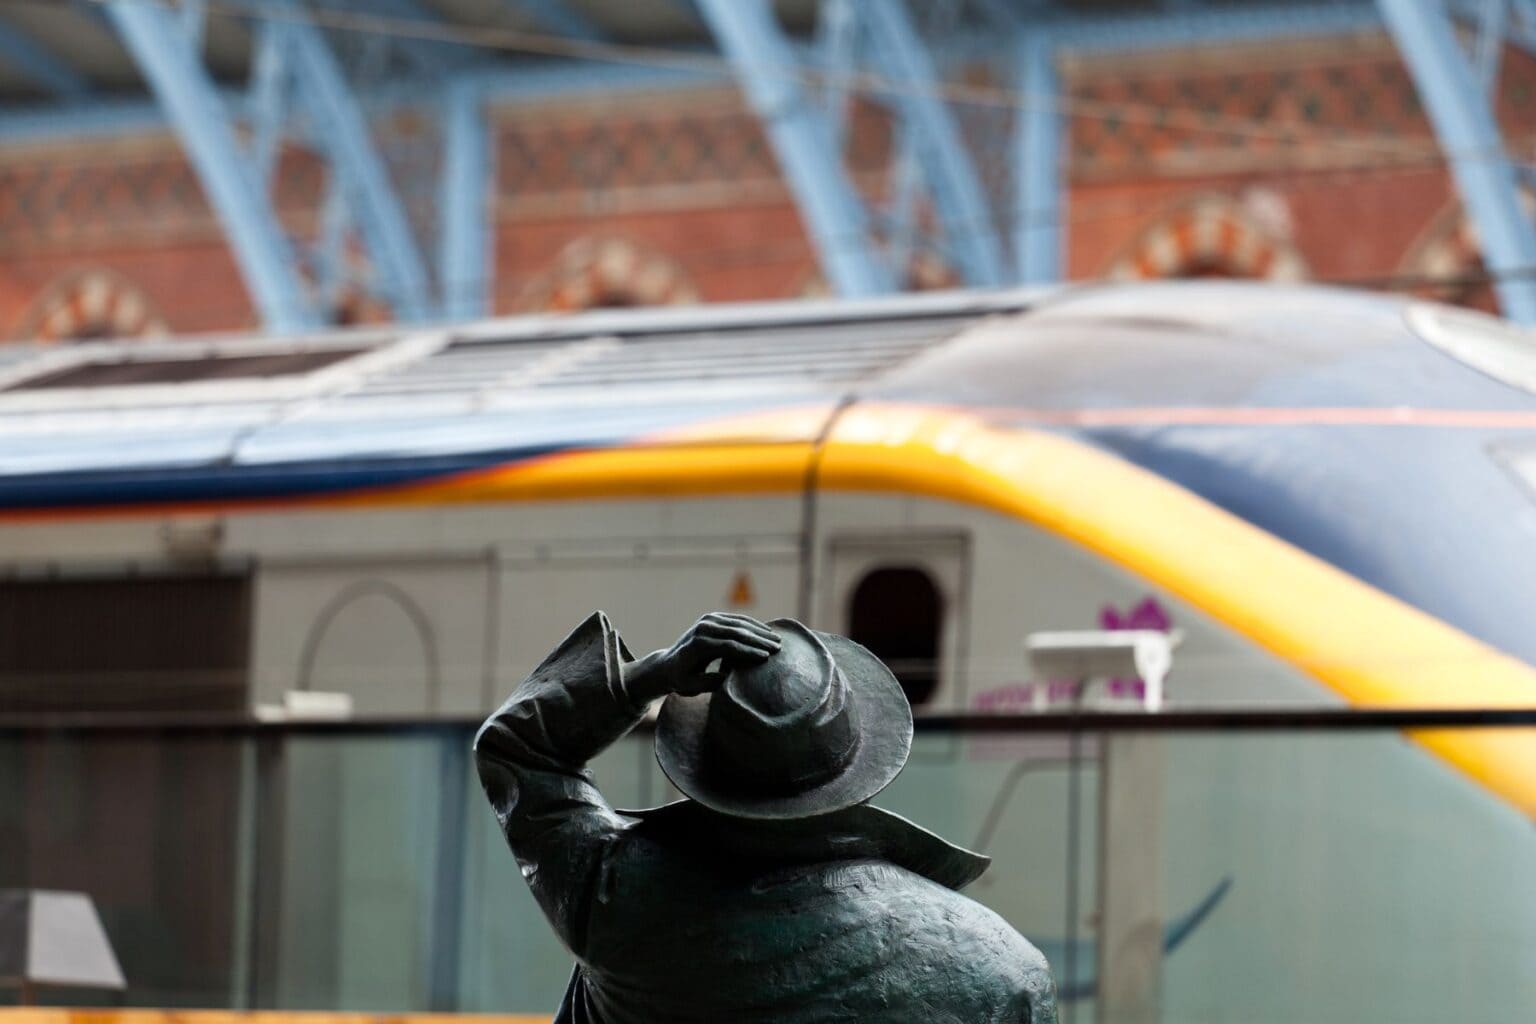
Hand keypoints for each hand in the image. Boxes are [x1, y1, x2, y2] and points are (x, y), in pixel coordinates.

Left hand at [625, 613, 780, 701]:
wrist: (668, 664)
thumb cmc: (681, 680)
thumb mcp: (691, 687)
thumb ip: (709, 683)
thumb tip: (728, 678)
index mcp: (697, 645)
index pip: (728, 646)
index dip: (749, 651)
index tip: (766, 658)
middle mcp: (702, 628)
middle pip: (736, 632)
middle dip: (759, 640)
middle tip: (778, 648)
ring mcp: (707, 620)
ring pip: (739, 623)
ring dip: (760, 631)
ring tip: (778, 641)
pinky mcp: (712, 617)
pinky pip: (736, 619)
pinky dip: (753, 625)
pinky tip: (767, 632)